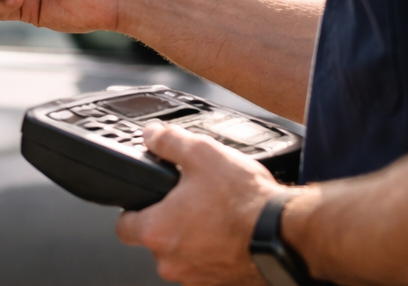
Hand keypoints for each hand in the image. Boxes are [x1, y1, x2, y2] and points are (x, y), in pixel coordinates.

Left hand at [116, 124, 285, 285]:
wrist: (284, 233)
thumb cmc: (244, 201)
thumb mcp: (202, 154)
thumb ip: (169, 143)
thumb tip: (151, 136)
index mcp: (157, 231)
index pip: (124, 226)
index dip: (133, 209)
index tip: (145, 200)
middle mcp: (171, 262)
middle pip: (156, 240)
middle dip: (169, 221)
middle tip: (190, 201)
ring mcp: (195, 278)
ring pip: (182, 254)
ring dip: (193, 237)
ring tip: (215, 214)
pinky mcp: (219, 284)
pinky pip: (206, 266)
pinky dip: (214, 251)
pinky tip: (230, 232)